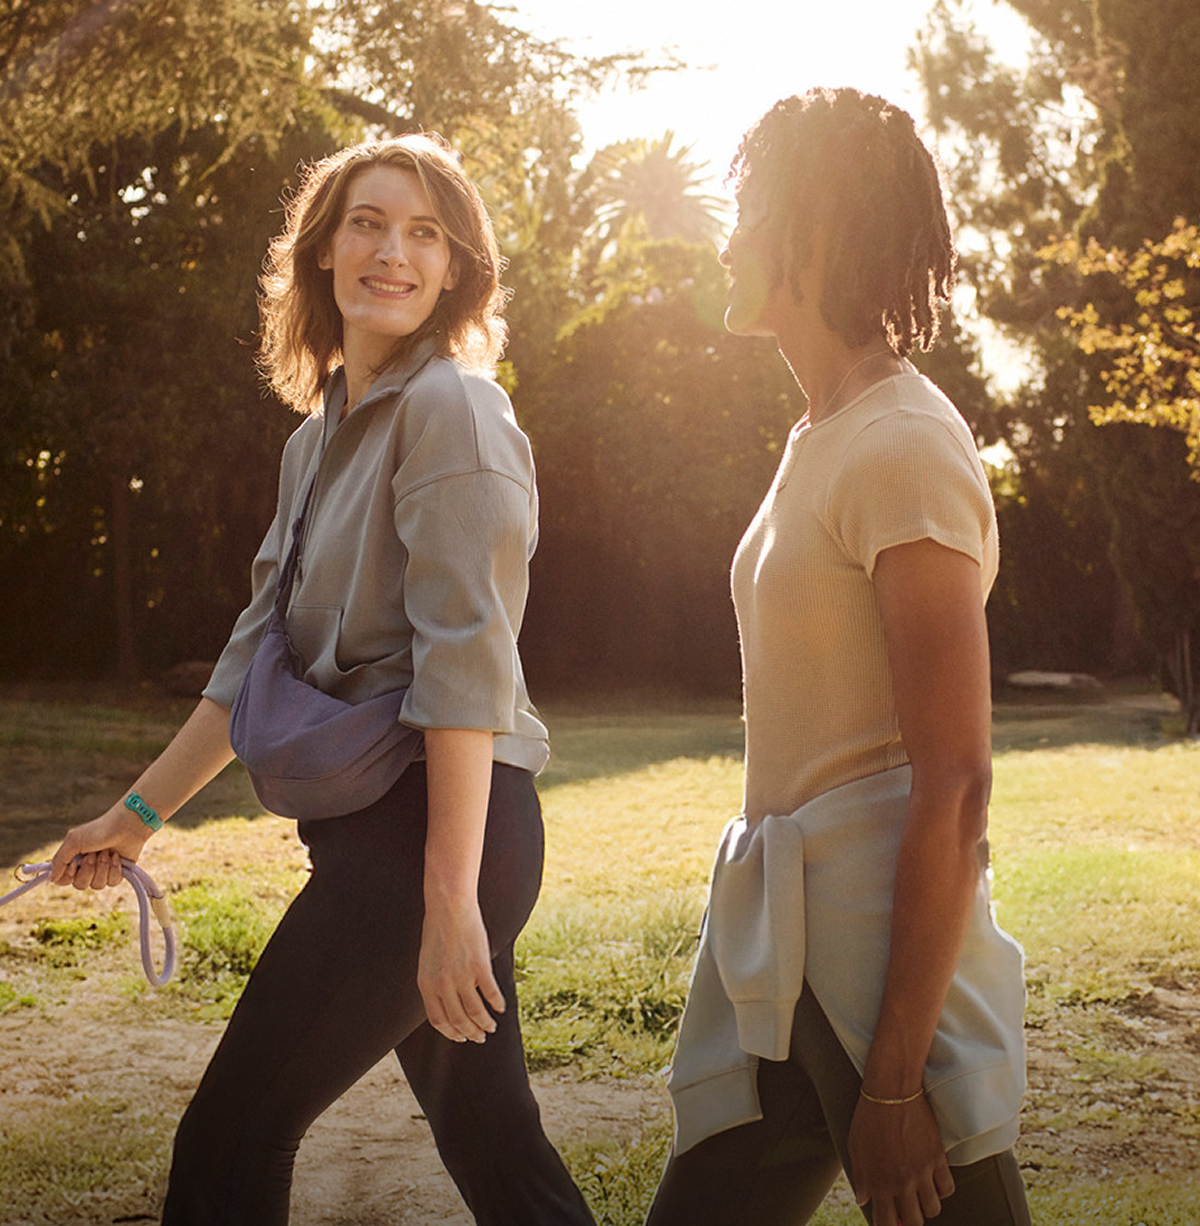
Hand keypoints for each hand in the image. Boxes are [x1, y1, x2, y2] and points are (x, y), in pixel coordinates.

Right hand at [48, 805, 152, 889]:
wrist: (126, 826)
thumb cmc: (99, 830)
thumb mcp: (73, 841)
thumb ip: (59, 861)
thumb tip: (51, 879)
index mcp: (73, 859)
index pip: (63, 880)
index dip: (68, 876)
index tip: (74, 865)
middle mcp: (86, 867)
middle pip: (80, 885)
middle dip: (88, 870)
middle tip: (93, 854)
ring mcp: (102, 871)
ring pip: (97, 886)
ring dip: (102, 868)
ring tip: (106, 853)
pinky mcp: (118, 872)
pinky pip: (112, 882)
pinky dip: (114, 869)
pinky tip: (117, 856)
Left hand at [417, 896, 504, 1043]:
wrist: (449, 907)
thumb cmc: (438, 931)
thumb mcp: (428, 961)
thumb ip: (435, 984)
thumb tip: (446, 1005)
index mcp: (426, 985)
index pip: (439, 1021)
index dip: (452, 1033)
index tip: (461, 1037)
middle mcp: (443, 985)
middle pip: (459, 1021)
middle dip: (470, 1033)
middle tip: (480, 1037)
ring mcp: (462, 976)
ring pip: (476, 1012)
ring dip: (485, 1024)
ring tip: (491, 1027)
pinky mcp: (480, 966)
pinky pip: (491, 994)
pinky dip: (497, 1004)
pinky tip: (500, 1008)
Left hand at [848, 1093, 954, 1225]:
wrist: (891, 1090)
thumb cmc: (868, 1117)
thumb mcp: (855, 1147)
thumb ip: (860, 1177)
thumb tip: (862, 1199)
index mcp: (879, 1182)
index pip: (885, 1223)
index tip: (888, 1224)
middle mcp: (902, 1183)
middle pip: (914, 1221)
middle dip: (909, 1220)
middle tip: (905, 1210)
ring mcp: (922, 1172)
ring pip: (933, 1209)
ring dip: (926, 1206)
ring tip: (919, 1196)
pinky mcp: (938, 1158)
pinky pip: (947, 1188)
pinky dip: (942, 1190)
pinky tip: (934, 1182)